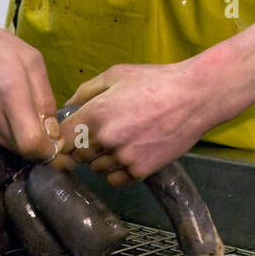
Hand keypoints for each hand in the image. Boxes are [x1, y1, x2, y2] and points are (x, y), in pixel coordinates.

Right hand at [0, 2, 60, 161]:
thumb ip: (45, 100)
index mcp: (9, 93)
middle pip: (22, 150)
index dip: (48, 149)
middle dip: (36, 142)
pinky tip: (1, 111)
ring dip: (20, 137)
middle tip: (39, 122)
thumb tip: (53, 133)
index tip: (54, 140)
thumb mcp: (33, 62)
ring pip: (10, 147)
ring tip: (17, 109)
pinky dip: (5, 133)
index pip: (32, 144)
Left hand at [58, 59, 219, 185]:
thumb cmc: (155, 81)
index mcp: (95, 113)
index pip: (61, 138)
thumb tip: (67, 108)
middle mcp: (105, 139)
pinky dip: (116, 172)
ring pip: (96, 169)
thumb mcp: (116, 75)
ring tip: (118, 143)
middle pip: (77, 156)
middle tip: (99, 135)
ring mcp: (122, 158)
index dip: (63, 137)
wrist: (193, 97)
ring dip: (100, 160)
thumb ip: (86, 91)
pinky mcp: (139, 171)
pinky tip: (126, 156)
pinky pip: (115, 180)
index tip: (70, 135)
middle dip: (83, 147)